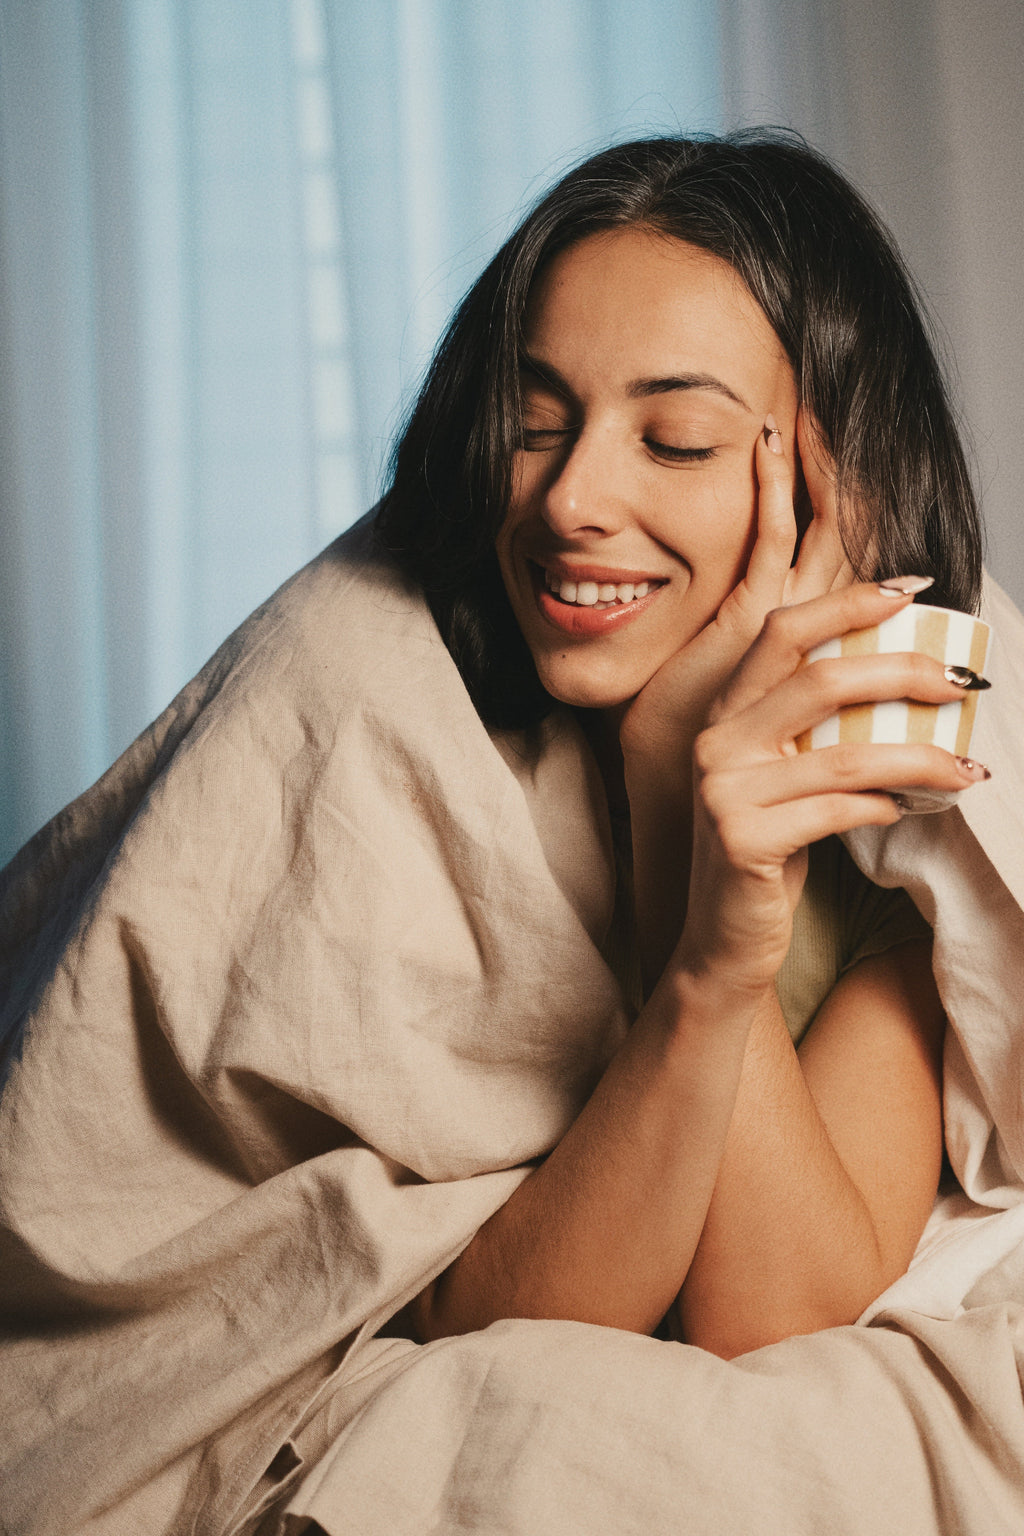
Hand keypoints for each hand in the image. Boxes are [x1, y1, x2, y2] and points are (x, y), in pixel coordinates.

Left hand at [619, 409, 852, 760]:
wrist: (681, 787)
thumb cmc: (692, 737)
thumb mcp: (725, 679)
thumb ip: (737, 640)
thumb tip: (714, 598)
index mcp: (812, 631)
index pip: (844, 548)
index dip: (845, 492)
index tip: (826, 439)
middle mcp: (814, 620)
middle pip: (849, 525)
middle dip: (841, 464)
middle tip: (829, 402)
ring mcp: (787, 615)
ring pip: (825, 521)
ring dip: (818, 460)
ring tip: (809, 406)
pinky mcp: (753, 616)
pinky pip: (773, 533)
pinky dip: (775, 482)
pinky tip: (767, 438)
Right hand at [677, 581, 987, 996]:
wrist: (723, 941)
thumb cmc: (767, 852)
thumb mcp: (782, 777)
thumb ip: (814, 729)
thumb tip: (907, 678)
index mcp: (725, 714)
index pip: (781, 632)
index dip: (846, 603)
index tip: (910, 591)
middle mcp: (715, 742)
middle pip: (817, 680)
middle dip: (901, 672)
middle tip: (957, 684)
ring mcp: (723, 791)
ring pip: (844, 755)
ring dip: (918, 757)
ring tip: (964, 768)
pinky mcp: (742, 840)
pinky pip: (837, 811)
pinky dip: (884, 807)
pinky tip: (908, 810)